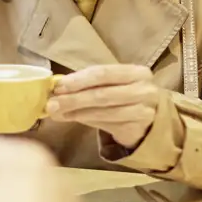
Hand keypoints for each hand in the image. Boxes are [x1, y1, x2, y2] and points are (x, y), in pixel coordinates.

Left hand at [46, 64, 160, 148]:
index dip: (78, 80)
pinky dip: (87, 121)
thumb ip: (87, 83)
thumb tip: (56, 88)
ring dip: (77, 113)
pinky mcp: (138, 129)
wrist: (149, 118)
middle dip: (74, 99)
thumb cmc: (122, 94)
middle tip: (52, 104)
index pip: (103, 73)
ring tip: (58, 113)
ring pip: (104, 112)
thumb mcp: (109, 83)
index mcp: (136, 72)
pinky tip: (73, 118)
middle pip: (103, 94)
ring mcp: (145, 112)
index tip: (58, 86)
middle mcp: (145, 91)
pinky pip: (108, 125)